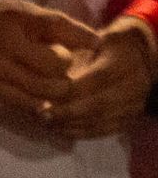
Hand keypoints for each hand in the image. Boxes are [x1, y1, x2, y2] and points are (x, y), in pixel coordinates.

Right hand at [0, 0, 98, 114]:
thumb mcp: (16, 10)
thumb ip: (50, 25)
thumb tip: (90, 41)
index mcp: (14, 20)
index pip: (59, 29)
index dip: (83, 40)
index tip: (96, 45)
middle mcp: (5, 46)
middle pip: (55, 65)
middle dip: (67, 68)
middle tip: (65, 68)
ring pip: (41, 89)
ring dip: (55, 89)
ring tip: (54, 84)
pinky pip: (22, 102)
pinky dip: (37, 102)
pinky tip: (40, 98)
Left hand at [45, 17, 155, 138]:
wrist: (135, 58)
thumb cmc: (103, 48)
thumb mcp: (90, 44)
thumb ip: (73, 58)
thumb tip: (48, 76)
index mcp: (125, 63)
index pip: (97, 79)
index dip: (70, 91)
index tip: (45, 97)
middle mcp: (135, 85)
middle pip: (98, 104)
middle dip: (67, 112)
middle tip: (42, 115)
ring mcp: (134, 105)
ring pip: (99, 121)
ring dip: (70, 125)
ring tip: (46, 122)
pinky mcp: (129, 120)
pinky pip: (102, 131)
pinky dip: (79, 133)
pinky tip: (60, 129)